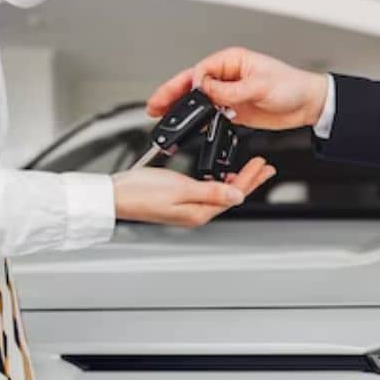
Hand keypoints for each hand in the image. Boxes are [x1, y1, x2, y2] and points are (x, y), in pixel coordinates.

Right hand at [112, 156, 275, 226]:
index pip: (233, 195)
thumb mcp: (180, 188)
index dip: (250, 179)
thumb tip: (237, 197)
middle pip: (230, 196)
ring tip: (249, 171)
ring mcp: (187, 208)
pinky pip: (207, 192)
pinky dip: (219, 182)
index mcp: (198, 212)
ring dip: (236, 181)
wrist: (114, 196)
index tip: (262, 166)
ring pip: (220, 193)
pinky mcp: (178, 201)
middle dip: (249, 181)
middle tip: (265, 168)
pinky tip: (220, 176)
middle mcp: (195, 213)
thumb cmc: (140, 193)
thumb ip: (210, 192)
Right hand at [147, 48, 328, 129]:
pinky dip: (198, 120)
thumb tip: (206, 90)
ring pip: (199, 100)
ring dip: (183, 109)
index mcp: (232, 61)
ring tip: (164, 117)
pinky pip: (211, 113)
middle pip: (193, 84)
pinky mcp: (234, 109)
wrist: (309, 104)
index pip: (201, 70)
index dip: (191, 84)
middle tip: (155, 105)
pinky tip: (188, 126)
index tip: (187, 97)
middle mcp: (228, 75)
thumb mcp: (260, 86)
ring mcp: (230, 93)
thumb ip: (231, 90)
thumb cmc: (292, 85)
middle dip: (173, 94)